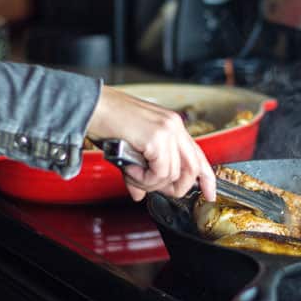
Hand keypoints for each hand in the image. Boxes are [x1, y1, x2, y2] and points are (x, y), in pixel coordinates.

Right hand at [87, 86, 215, 201]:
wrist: (91, 106)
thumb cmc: (107, 122)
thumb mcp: (132, 148)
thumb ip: (142, 171)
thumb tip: (140, 194)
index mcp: (172, 125)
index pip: (198, 155)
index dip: (207, 178)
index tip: (209, 194)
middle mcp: (174, 126)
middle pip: (193, 168)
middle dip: (178, 187)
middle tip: (154, 189)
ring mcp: (167, 130)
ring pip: (173, 174)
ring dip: (151, 183)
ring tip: (132, 174)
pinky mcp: (156, 137)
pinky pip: (160, 172)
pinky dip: (144, 178)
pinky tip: (130, 169)